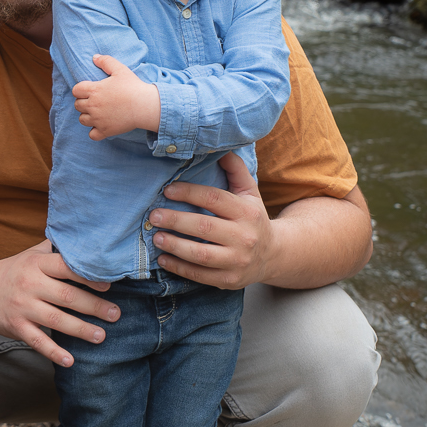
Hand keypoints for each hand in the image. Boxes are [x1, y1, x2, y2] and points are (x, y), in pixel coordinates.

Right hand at [0, 243, 115, 367]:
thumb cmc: (13, 271)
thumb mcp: (32, 254)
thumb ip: (56, 250)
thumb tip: (88, 242)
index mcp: (37, 263)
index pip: (67, 267)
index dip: (88, 276)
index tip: (108, 285)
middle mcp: (30, 284)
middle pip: (67, 296)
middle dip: (94, 306)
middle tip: (115, 314)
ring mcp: (23, 306)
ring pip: (56, 320)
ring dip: (81, 329)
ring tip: (100, 336)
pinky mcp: (16, 326)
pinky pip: (37, 341)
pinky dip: (54, 352)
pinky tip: (70, 360)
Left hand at [72, 55, 160, 139]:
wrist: (145, 106)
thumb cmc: (133, 87)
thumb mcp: (120, 69)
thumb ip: (106, 61)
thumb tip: (94, 57)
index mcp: (94, 90)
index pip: (76, 90)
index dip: (81, 90)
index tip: (90, 90)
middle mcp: (93, 106)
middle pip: (77, 105)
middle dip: (83, 102)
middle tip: (95, 101)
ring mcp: (98, 120)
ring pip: (82, 120)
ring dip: (87, 116)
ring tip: (98, 113)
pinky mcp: (105, 131)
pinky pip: (92, 135)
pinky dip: (94, 131)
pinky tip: (101, 126)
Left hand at [147, 152, 276, 289]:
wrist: (273, 254)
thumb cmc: (253, 218)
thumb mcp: (249, 192)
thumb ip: (235, 169)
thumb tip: (219, 146)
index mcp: (247, 211)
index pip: (214, 199)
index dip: (188, 193)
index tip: (167, 191)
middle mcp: (244, 237)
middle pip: (204, 227)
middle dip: (175, 220)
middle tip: (153, 216)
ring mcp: (237, 261)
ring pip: (201, 254)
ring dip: (175, 246)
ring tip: (156, 237)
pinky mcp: (229, 280)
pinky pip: (200, 275)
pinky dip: (179, 268)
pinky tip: (163, 258)